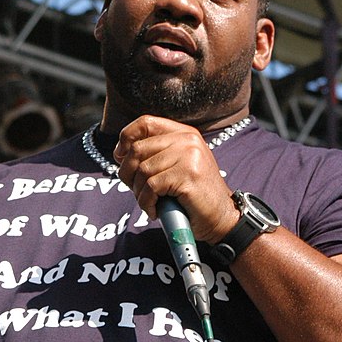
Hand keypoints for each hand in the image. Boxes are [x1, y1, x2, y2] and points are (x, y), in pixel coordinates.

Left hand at [113, 115, 238, 242]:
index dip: (126, 139)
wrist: (221, 218)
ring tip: (150, 204)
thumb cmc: (193, 196)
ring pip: (142, 171)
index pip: (145, 123)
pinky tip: (155, 211)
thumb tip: (120, 153)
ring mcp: (189, 156)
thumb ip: (156, 154)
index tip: (121, 158)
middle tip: (137, 191)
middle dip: (128, 174)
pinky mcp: (187, 175)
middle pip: (137, 149)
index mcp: (184, 133)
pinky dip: (146, 203)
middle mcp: (187, 140)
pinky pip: (150, 187)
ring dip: (139, 193)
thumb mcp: (177, 166)